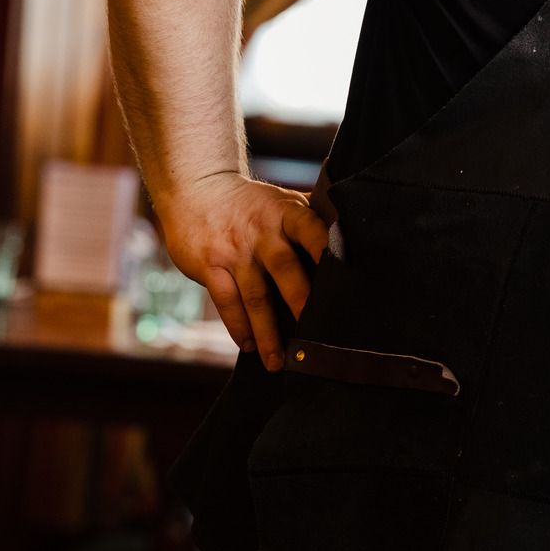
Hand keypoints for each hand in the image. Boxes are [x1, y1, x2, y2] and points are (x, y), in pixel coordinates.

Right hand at [156, 172, 331, 371]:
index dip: (327, 251)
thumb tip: (352, 231)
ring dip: (267, 332)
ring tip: (279, 362)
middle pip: (286, 268)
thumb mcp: (282, 201)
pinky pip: (226, 301)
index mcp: (287, 213)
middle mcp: (262, 231)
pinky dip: (238, 326)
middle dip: (302, 303)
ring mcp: (235, 250)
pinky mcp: (210, 265)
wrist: (196, 188)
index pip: (312, 230)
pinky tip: (249, 346)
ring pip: (255, 295)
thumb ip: (312, 216)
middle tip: (318, 336)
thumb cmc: (251, 203)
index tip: (345, 280)